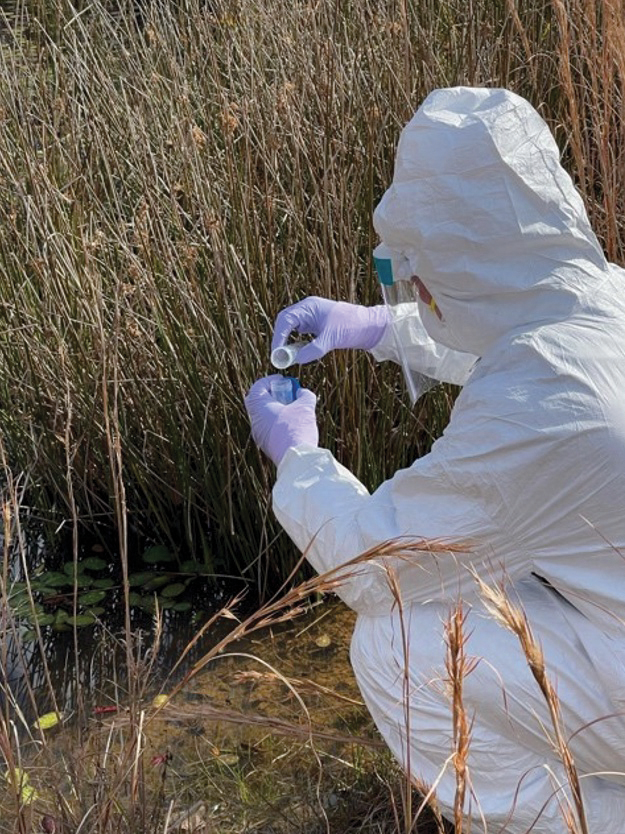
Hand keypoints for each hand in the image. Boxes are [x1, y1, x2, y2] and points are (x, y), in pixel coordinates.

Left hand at [244, 375, 318, 465]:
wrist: (296, 458)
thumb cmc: (297, 429)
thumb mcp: (305, 407)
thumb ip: (305, 395)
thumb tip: (302, 392)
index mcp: (259, 407)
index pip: (258, 387)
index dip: (270, 381)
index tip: (283, 381)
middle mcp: (255, 420)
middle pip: (258, 402)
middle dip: (272, 396)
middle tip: (286, 395)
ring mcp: (258, 434)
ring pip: (263, 417)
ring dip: (276, 411)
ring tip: (292, 410)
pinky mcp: (265, 445)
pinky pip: (268, 429)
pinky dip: (277, 423)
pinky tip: (292, 425)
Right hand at [272, 297, 387, 363]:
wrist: (370, 326)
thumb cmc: (352, 326)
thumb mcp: (331, 339)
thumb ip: (312, 350)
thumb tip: (295, 360)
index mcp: (309, 307)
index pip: (285, 320)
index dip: (278, 337)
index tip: (276, 353)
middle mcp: (308, 309)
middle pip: (285, 322)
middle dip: (280, 338)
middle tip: (278, 356)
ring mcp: (312, 316)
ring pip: (292, 327)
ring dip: (287, 341)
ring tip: (286, 356)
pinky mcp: (317, 325)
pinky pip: (300, 333)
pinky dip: (296, 342)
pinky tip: (297, 352)